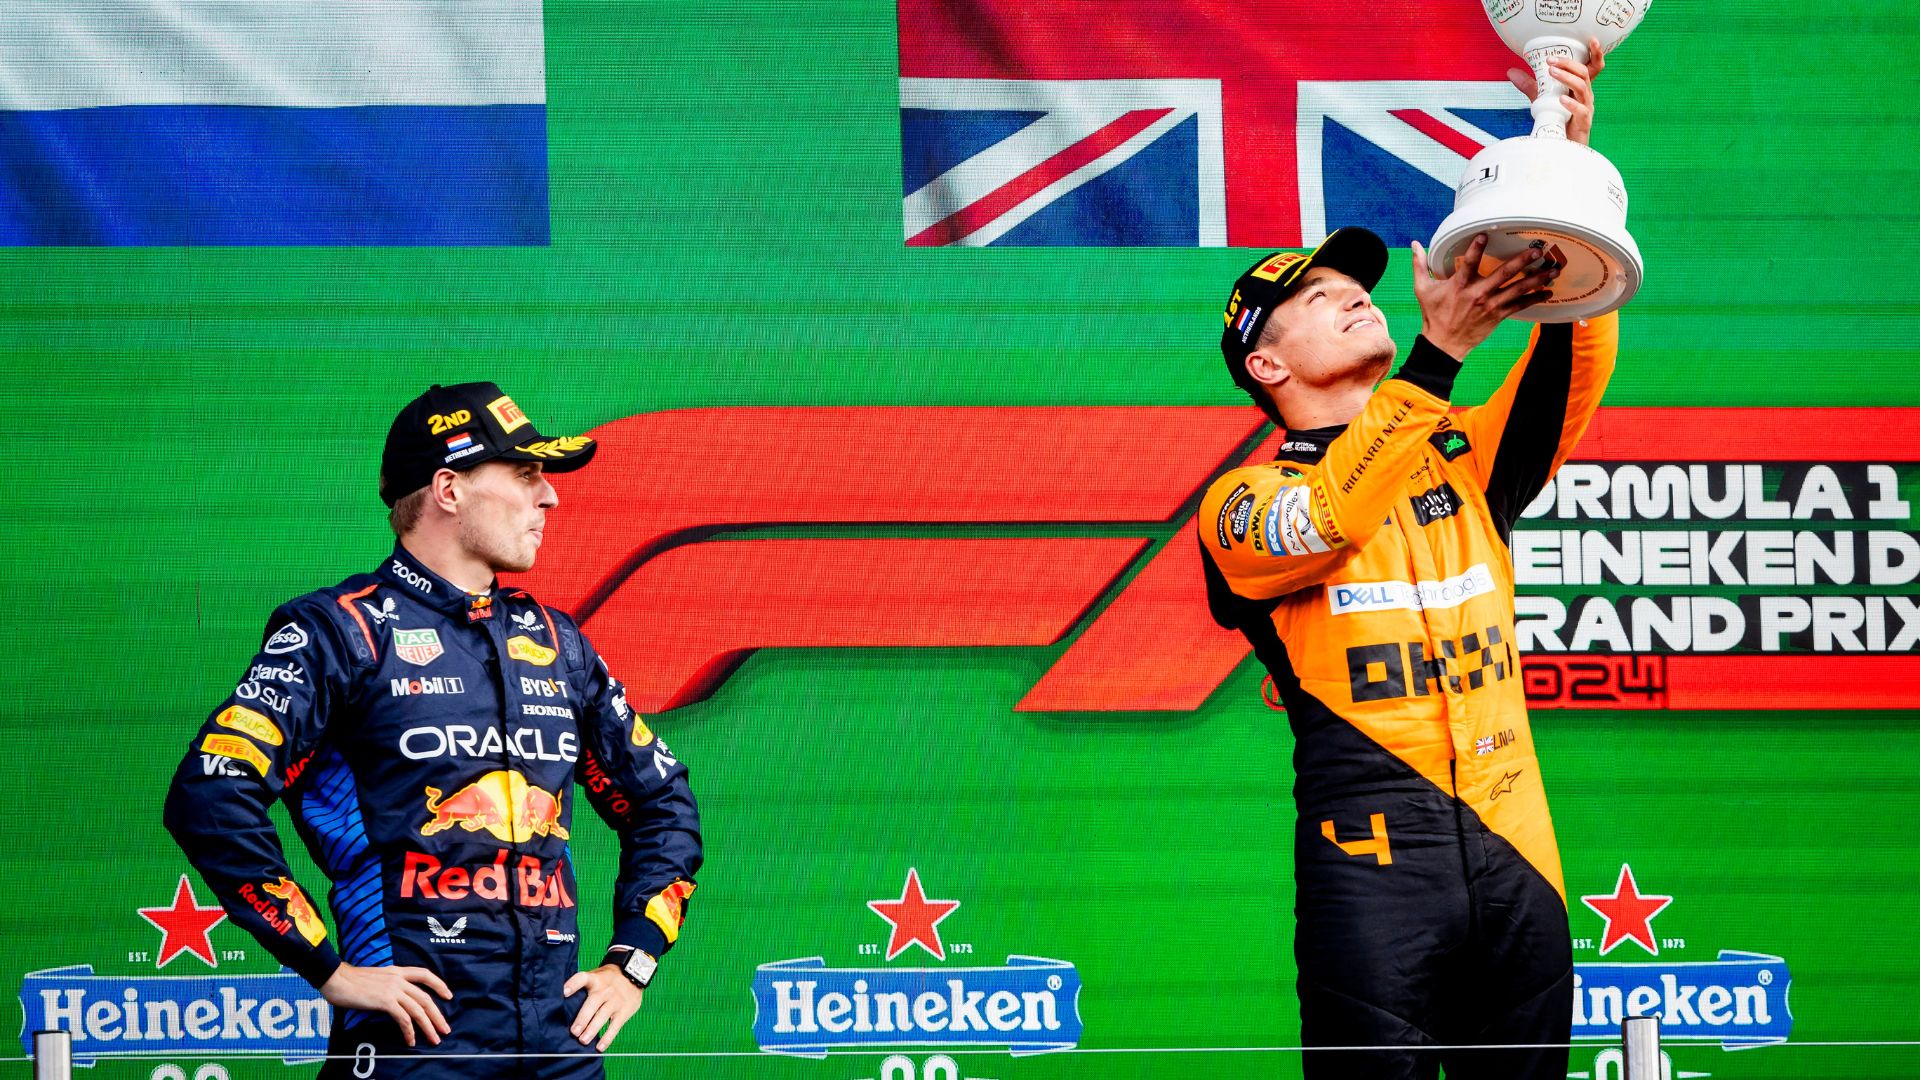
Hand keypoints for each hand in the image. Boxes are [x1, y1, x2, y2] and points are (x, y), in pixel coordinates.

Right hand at [320, 963, 451, 1047]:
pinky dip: (409, 1031)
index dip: (439, 984)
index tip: (448, 995)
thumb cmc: (351, 980)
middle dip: (437, 1015)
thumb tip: (397, 999)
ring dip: (428, 1026)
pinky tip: (410, 1040)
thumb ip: (389, 984)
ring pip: (418, 1010)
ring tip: (433, 1038)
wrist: (336, 978)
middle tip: (445, 1029)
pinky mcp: (385, 1001)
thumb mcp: (376, 978)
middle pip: (425, 998)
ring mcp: (393, 989)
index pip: (425, 974)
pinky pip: (403, 1018)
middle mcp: (398, 979)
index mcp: (397, 971)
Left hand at [565, 965, 643, 1050]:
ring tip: (583, 1040)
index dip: (574, 984)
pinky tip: (599, 1047)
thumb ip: (583, 987)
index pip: (583, 978)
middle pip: (593, 1003)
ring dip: (592, 1029)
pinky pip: (615, 1026)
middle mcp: (605, 989)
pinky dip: (607, 1037)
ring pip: (603, 1016)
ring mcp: (615, 1001)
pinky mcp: (624, 1011)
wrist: (634, 975)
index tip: (564, 992)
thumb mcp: (597, 976)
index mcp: (596, 979)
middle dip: (583, 1018)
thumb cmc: (607, 980)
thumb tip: (561, 1002)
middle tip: (574, 1031)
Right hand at [1409, 234, 1559, 359]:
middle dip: (1522, 262)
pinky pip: (1520, 306)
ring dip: (1536, 279)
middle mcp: (1477, 294)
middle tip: (1537, 251)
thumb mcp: (1422, 289)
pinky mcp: (1498, 316)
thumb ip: (1420, 265)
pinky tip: (1548, 292)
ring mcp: (1490, 306)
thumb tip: (1414, 245)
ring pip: (1517, 290)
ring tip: (1553, 269)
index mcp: (1459, 286)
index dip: (1477, 248)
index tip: (1485, 235)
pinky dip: (1535, 299)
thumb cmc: (1434, 315)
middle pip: (1503, 275)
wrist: (1443, 345)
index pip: (1469, 263)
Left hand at [1507, 36, 1606, 144]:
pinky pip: (1581, 111)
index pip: (1593, 67)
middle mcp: (1586, 95)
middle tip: (1551, 61)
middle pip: (1584, 73)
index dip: (1596, 53)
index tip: (1592, 40)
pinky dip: (1571, 104)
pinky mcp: (1583, 123)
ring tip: (1552, 72)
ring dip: (1567, 78)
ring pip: (1582, 88)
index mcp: (1580, 87)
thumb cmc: (1558, 120)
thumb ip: (1530, 85)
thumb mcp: (1542, 99)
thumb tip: (1511, 71)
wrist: (1562, 145)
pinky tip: (1561, 99)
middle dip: (1569, 64)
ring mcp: (1586, 108)